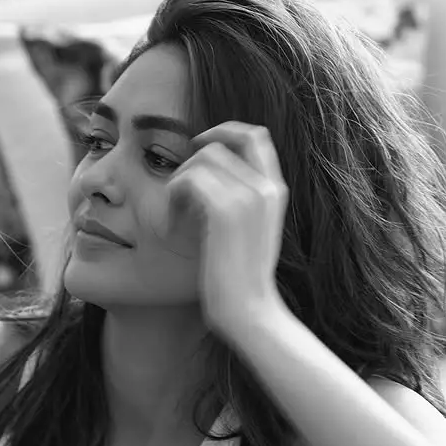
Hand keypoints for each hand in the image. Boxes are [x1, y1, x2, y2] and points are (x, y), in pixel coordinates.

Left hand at [168, 121, 288, 343]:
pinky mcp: (226, 212)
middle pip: (223, 141)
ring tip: (173, 216)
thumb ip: (242, 202)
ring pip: (202, 158)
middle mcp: (266, 187)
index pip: (254, 135)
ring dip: (178, 182)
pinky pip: (189, 179)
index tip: (199, 149)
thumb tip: (208, 180)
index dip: (223, 132)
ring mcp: (248, 197)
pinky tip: (170, 226)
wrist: (251, 313)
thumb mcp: (251, 232)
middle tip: (177, 186)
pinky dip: (172, 198)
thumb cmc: (243, 281)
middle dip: (193, 158)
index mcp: (275, 190)